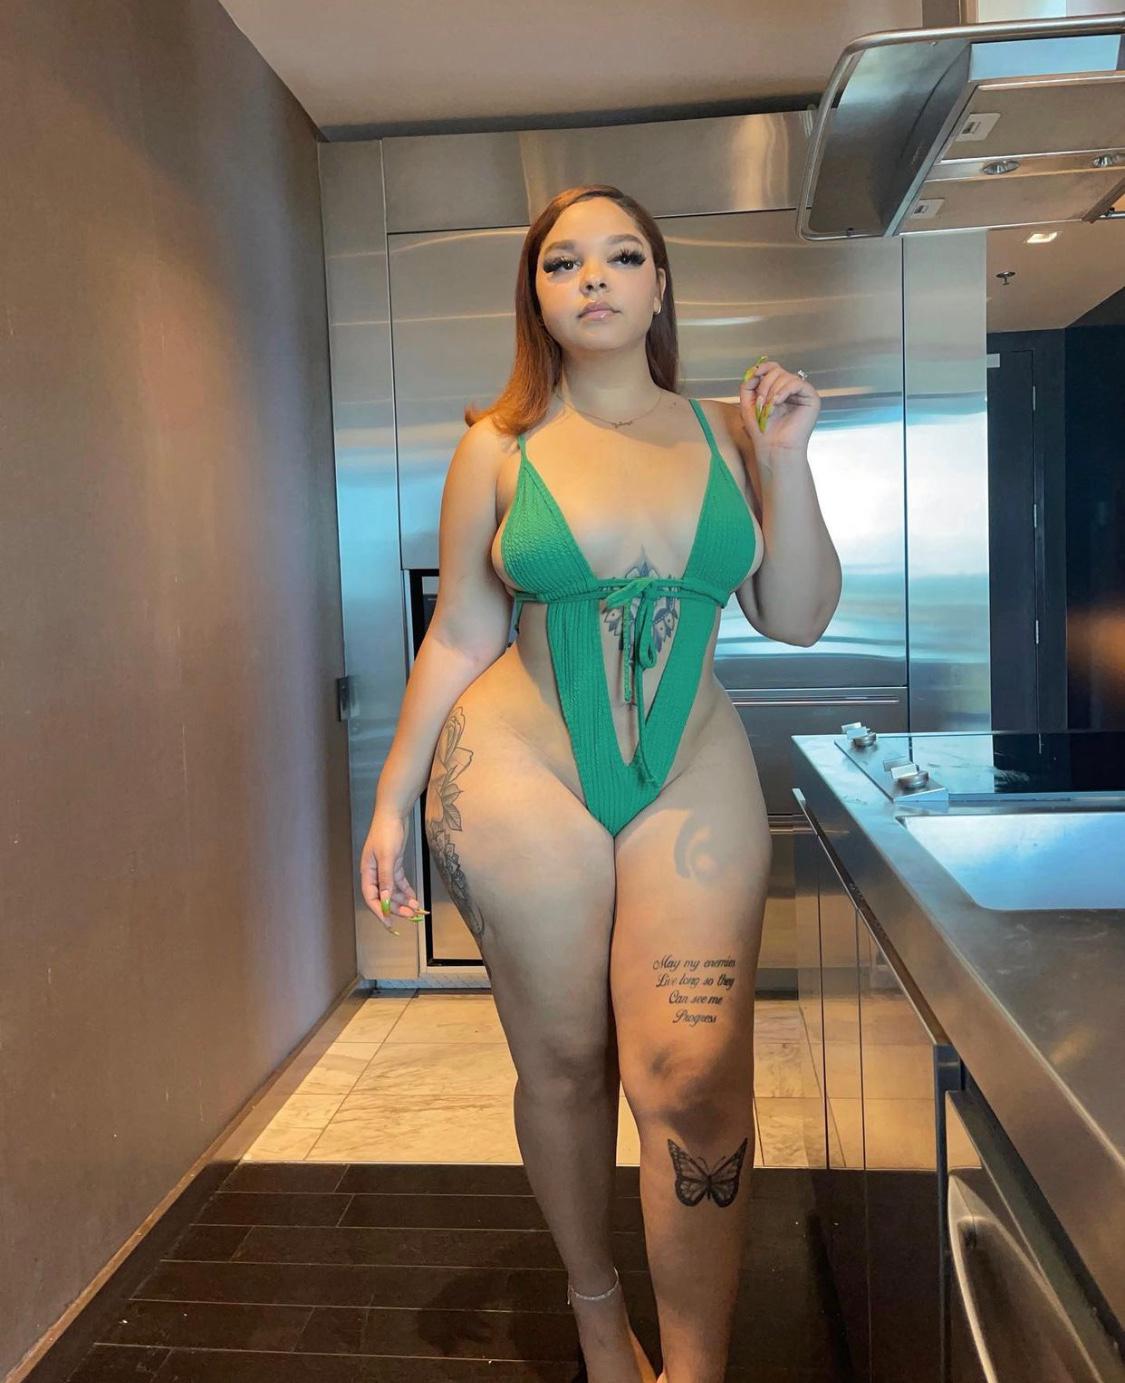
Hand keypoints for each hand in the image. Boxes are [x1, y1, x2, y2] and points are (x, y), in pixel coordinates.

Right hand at [360, 809, 427, 933]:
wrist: (394, 813)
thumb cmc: (387, 832)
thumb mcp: (387, 856)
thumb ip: (386, 878)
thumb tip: (385, 899)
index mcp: (367, 871)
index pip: (371, 897)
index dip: (379, 911)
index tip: (389, 923)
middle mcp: (374, 873)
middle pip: (383, 896)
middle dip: (396, 907)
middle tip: (410, 915)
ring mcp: (384, 869)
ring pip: (392, 891)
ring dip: (403, 900)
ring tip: (415, 908)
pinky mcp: (394, 864)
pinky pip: (399, 883)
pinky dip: (406, 890)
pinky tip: (414, 897)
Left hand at [739, 356, 820, 455]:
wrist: (773, 447)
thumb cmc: (761, 430)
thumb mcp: (748, 403)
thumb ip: (748, 384)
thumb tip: (755, 369)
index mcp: (778, 389)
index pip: (773, 368)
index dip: (763, 368)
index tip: (754, 374)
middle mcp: (791, 390)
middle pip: (778, 371)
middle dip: (765, 385)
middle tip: (760, 402)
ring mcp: (802, 394)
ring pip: (786, 376)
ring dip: (772, 391)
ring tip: (768, 408)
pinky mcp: (811, 398)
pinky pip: (797, 383)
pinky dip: (784, 391)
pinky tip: (777, 403)